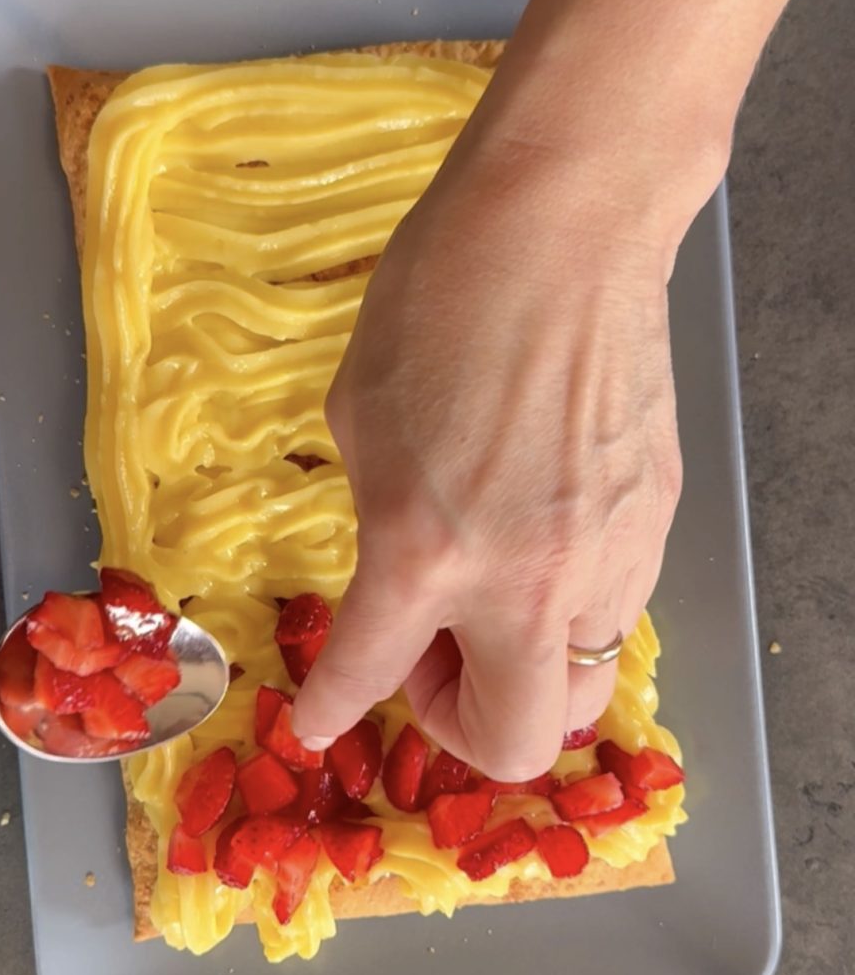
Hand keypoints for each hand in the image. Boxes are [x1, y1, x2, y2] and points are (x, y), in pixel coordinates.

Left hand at [292, 146, 683, 781]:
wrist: (564, 230)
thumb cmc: (439, 300)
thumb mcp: (363, 421)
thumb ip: (381, 525)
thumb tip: (399, 573)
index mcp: (425, 553)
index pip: (368, 676)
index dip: (332, 709)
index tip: (319, 721)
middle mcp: (527, 581)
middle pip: (516, 744)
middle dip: (457, 722)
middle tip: (428, 659)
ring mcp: (607, 557)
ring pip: (581, 686)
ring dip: (522, 669)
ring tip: (487, 596)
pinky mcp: (655, 523)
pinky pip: (610, 608)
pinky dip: (563, 605)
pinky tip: (536, 539)